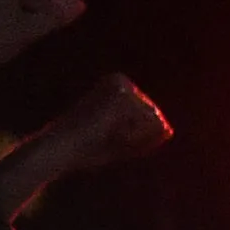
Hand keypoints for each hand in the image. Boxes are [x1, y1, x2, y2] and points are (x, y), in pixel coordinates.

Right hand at [50, 73, 172, 174]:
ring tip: (104, 134)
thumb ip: (147, 136)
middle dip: (137, 138)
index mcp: (118, 87)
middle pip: (156, 118)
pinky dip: (132, 136)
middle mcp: (121, 80)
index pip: (151, 119)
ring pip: (154, 121)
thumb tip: (169, 130)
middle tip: (104, 138)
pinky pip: (148, 123)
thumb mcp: (122, 143)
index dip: (134, 139)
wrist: (60, 150)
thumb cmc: (86, 149)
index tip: (105, 138)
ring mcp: (122, 84)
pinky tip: (107, 131)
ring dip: (134, 137)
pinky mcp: (122, 93)